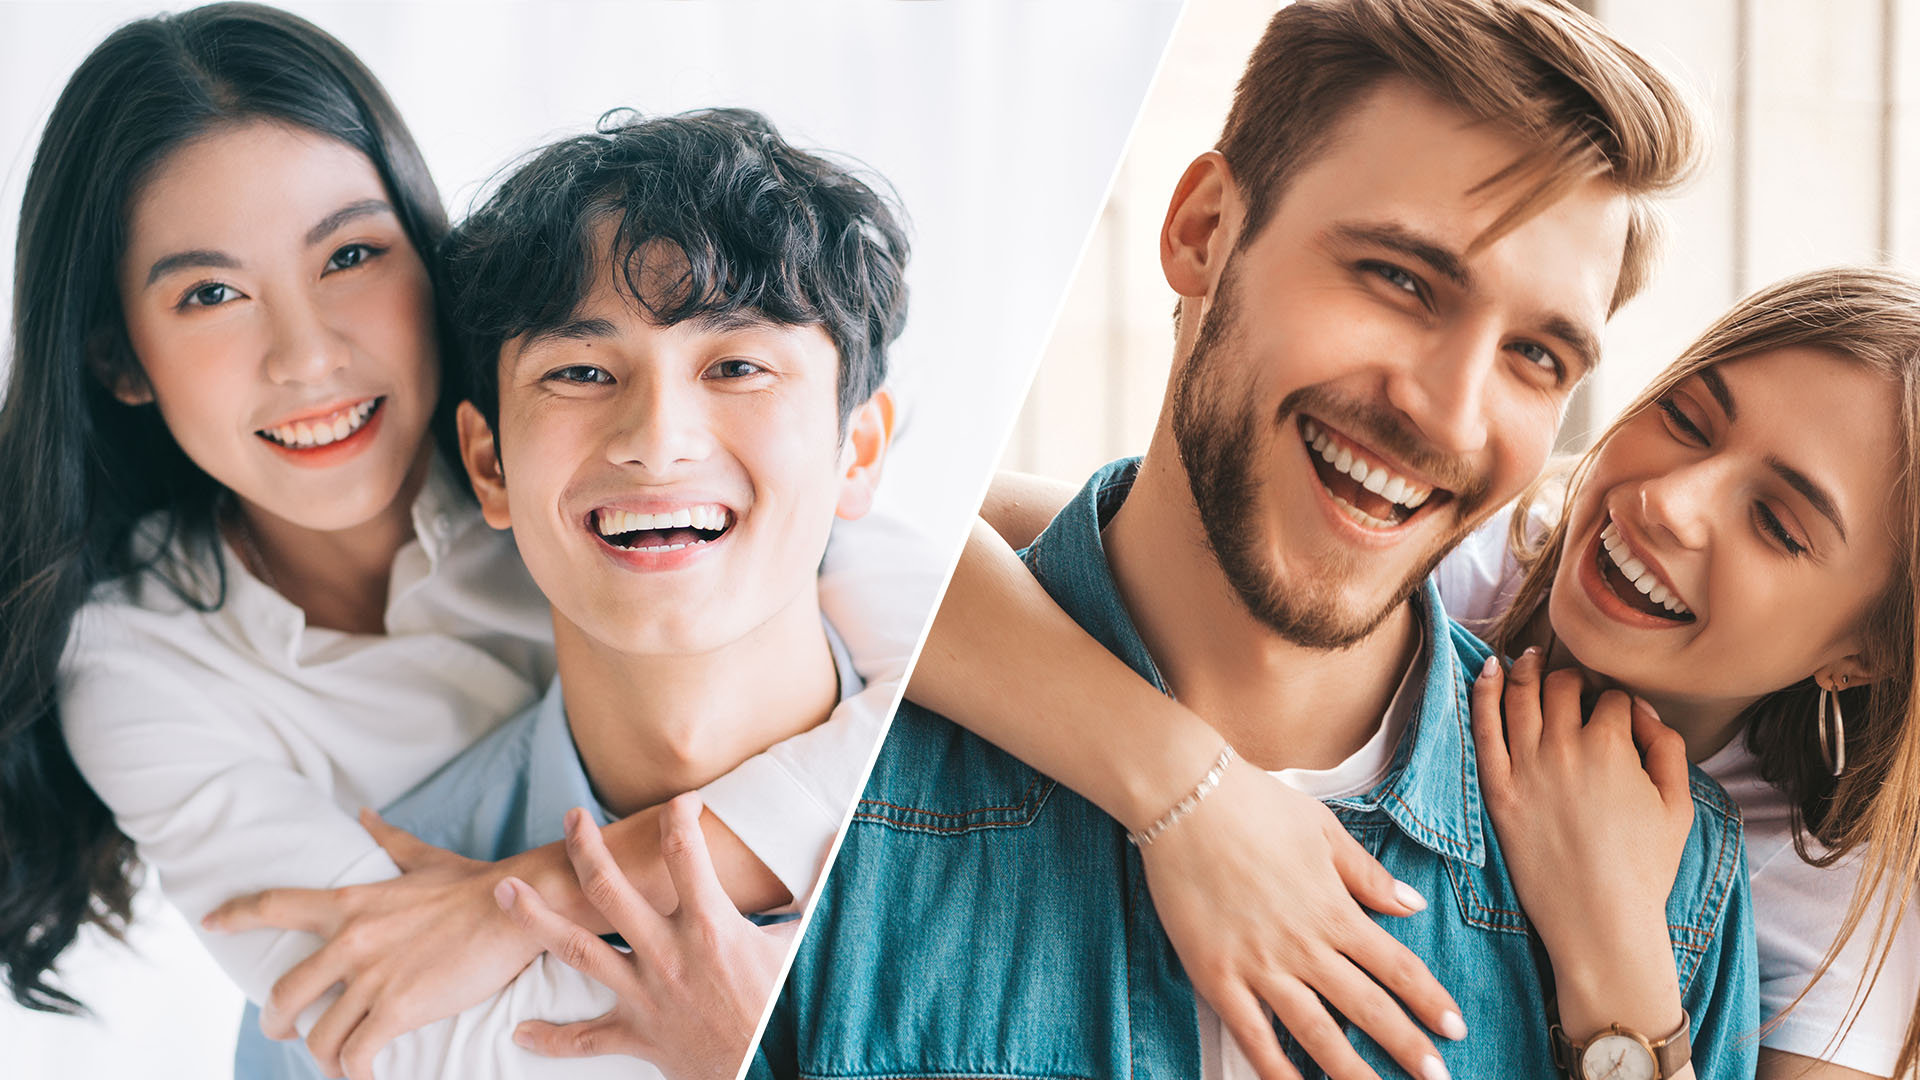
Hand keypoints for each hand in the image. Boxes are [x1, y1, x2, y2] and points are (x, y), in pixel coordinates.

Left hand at [203, 809, 540, 1079]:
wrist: (518, 907)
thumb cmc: (475, 885)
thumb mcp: (423, 859)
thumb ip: (389, 841)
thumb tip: (365, 815)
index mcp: (352, 903)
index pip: (275, 905)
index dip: (236, 914)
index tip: (210, 921)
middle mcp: (352, 941)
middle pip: (283, 994)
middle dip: (278, 1021)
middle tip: (288, 1030)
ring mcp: (373, 978)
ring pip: (319, 1036)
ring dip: (321, 1057)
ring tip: (335, 1062)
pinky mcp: (399, 1008)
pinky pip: (357, 1056)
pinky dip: (355, 1074)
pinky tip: (364, 1077)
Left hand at [494, 794, 793, 1079]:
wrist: (773, 1075)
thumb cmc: (793, 1011)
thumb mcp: (810, 945)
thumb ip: (820, 887)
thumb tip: (841, 834)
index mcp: (710, 928)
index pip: (685, 854)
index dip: (680, 818)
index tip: (683, 801)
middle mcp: (666, 956)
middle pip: (609, 891)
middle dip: (585, 848)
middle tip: (570, 818)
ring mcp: (644, 997)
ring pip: (576, 951)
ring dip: (536, 919)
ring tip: (504, 891)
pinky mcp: (636, 1036)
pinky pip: (584, 1040)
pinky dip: (551, 1038)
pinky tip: (520, 1030)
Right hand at [1137, 758, 1466, 1079]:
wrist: (1184, 797)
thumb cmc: (1254, 805)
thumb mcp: (1323, 830)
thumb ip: (1367, 874)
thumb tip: (1412, 904)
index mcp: (1334, 910)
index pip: (1396, 967)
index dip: (1429, 1001)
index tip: (1455, 1028)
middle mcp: (1304, 946)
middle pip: (1368, 1009)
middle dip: (1408, 1048)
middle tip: (1438, 1079)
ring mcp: (1260, 966)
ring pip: (1317, 1034)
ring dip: (1352, 1073)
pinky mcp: (1217, 976)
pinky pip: (1252, 1036)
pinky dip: (1276, 1070)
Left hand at [1472, 651, 1691, 1037]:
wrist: (1600, 918)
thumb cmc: (1645, 868)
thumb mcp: (1679, 805)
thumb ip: (1668, 747)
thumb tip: (1642, 709)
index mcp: (1613, 746)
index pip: (1612, 698)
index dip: (1617, 699)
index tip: (1614, 707)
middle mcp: (1565, 747)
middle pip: (1564, 686)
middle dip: (1573, 678)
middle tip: (1574, 683)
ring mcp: (1526, 767)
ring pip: (1521, 695)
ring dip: (1526, 668)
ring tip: (1529, 657)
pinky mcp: (1497, 789)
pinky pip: (1483, 728)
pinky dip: (1483, 691)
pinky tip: (1487, 669)